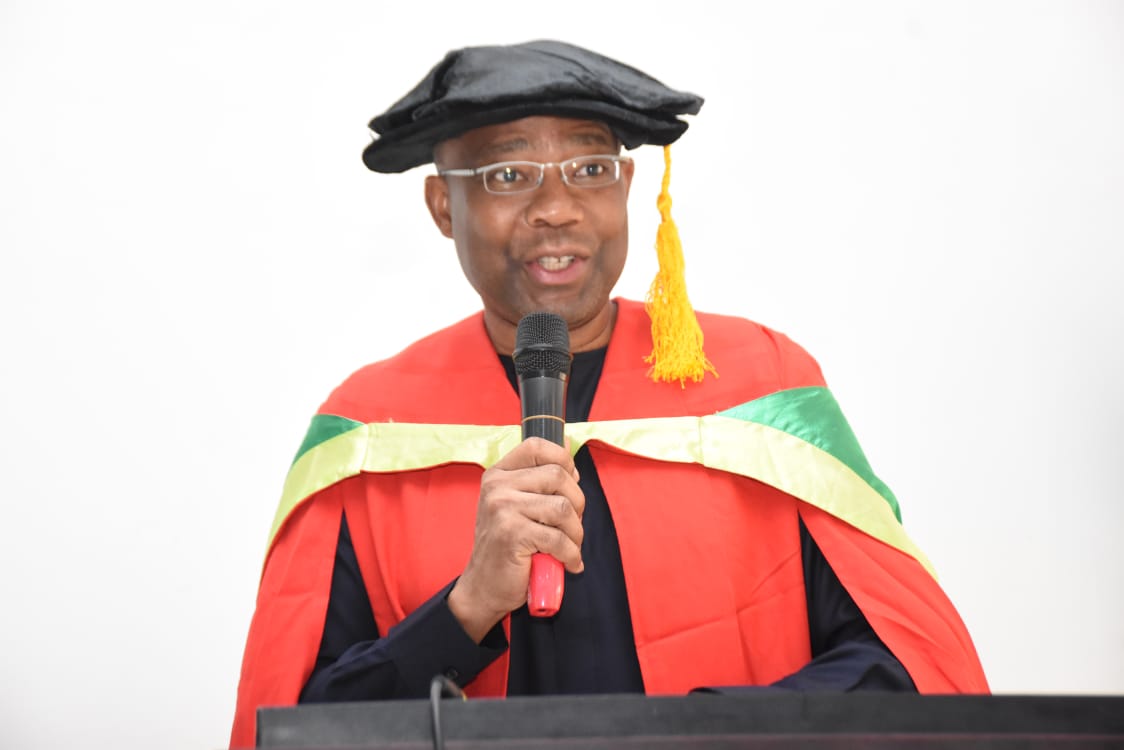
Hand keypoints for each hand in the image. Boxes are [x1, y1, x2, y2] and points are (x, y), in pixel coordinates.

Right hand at [447, 437, 584, 641]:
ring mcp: (502, 509)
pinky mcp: (511, 534)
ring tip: (570, 546)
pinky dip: (571, 554)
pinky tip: (569, 563)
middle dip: (577, 503)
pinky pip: (558, 538)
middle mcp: (497, 486)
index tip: (570, 485)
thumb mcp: (517, 505)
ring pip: (562, 508)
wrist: (483, 587)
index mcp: (498, 474)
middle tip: (571, 526)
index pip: (537, 446)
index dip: (563, 460)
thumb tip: (570, 449)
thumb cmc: (507, 546)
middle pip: (558, 476)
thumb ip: (538, 480)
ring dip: (576, 532)